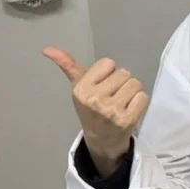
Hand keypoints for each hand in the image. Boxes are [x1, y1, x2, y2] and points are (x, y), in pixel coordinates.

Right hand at [44, 47, 148, 175]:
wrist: (102, 139)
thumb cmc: (91, 109)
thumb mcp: (78, 87)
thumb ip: (68, 66)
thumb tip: (46, 49)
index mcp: (81, 89)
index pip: (108, 63)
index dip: (108, 73)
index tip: (102, 86)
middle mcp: (95, 99)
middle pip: (124, 73)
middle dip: (121, 82)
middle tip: (113, 97)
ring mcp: (111, 111)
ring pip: (135, 83)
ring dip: (132, 91)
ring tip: (122, 103)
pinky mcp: (127, 119)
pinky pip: (143, 97)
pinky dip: (139, 102)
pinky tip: (129, 110)